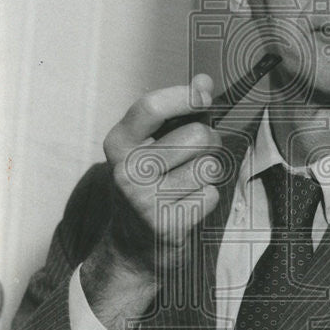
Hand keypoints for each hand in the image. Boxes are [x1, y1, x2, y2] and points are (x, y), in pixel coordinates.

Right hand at [103, 72, 221, 274]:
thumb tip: (203, 82)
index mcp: (118, 144)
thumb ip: (176, 112)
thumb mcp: (150, 145)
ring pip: (208, 167)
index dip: (185, 96)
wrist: (131, 247)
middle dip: (211, 141)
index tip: (205, 96)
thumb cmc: (147, 184)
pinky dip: (208, 198)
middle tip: (200, 152)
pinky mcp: (167, 225)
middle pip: (197, 136)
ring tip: (190, 181)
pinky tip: (188, 204)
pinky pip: (211, 196)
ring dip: (209, 172)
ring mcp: (145, 201)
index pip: (151, 107)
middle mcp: (127, 171)